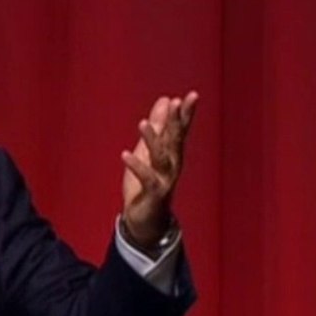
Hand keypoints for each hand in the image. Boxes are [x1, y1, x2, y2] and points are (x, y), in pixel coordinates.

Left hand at [120, 91, 198, 249]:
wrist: (145, 220)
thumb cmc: (148, 182)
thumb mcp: (150, 149)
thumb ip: (159, 125)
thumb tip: (165, 100)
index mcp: (172, 153)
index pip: (180, 129)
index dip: (185, 113)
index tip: (190, 95)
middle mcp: (173, 164)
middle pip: (176, 140)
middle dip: (177, 121)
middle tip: (178, 102)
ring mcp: (165, 179)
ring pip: (161, 157)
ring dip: (153, 140)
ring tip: (142, 123)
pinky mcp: (154, 194)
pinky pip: (147, 179)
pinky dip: (137, 166)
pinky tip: (125, 154)